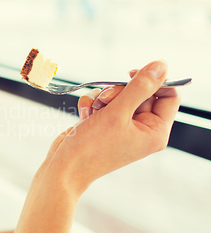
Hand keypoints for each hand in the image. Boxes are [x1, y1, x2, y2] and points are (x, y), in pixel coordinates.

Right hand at [42, 60, 180, 195]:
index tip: (131, 74)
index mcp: (155, 131)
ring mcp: (122, 127)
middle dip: (120, 91)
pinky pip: (103, 102)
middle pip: (141, 92)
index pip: (169, 95)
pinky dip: (92, 104)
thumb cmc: (92, 147)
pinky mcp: (105, 124)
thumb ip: (140, 88)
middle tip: (107, 99)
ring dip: (102, 97)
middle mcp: (142, 129)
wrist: (64, 166)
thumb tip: (161, 66)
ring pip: (119, 95)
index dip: (153, 81)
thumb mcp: (117, 113)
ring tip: (93, 111)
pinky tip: (84, 115)